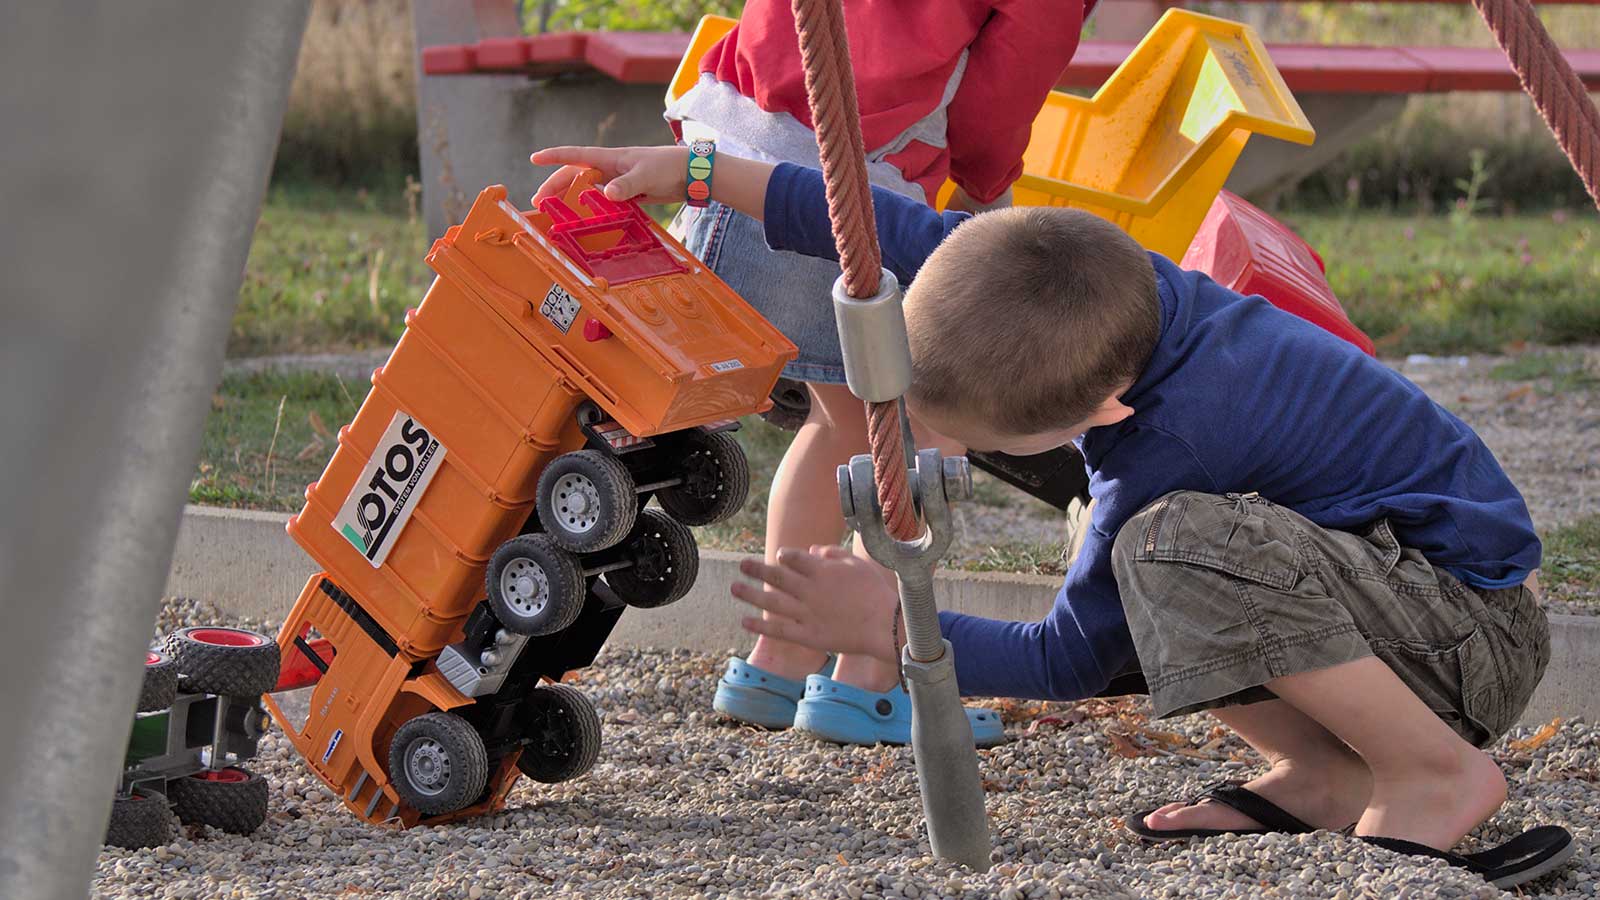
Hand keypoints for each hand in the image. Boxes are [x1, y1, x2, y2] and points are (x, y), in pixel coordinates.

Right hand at [530, 145, 688, 205]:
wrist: (690, 173)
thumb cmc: (668, 167)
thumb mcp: (646, 175)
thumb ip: (627, 185)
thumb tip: (607, 194)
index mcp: (611, 158)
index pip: (577, 155)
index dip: (555, 156)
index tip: (534, 158)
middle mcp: (610, 168)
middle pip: (575, 175)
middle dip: (555, 186)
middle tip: (538, 203)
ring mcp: (617, 181)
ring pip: (586, 189)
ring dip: (569, 198)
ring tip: (553, 211)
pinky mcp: (627, 193)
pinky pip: (601, 200)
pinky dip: (589, 207)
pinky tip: (582, 218)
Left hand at [731, 545, 902, 664]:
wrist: (886, 625)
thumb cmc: (875, 592)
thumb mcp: (856, 564)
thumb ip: (833, 554)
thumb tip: (812, 549)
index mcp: (821, 571)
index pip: (793, 558)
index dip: (784, 556)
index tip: (780, 557)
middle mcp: (809, 591)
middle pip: (776, 577)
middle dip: (756, 569)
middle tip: (741, 564)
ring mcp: (807, 614)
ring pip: (772, 602)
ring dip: (750, 594)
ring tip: (734, 587)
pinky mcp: (808, 636)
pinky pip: (779, 630)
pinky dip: (761, 626)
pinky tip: (744, 621)